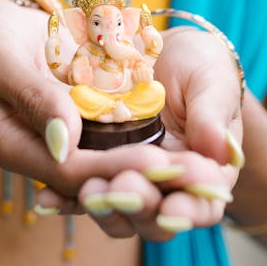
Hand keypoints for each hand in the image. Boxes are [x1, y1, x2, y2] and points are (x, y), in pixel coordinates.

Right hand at [0, 0, 215, 198]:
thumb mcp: (0, 59)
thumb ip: (31, 98)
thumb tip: (65, 144)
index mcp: (17, 148)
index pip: (73, 173)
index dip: (117, 173)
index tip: (160, 167)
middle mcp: (48, 153)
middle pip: (104, 180)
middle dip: (155, 181)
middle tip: (202, 177)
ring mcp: (73, 137)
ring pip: (121, 165)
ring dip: (165, 169)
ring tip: (211, 170)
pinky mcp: (91, 118)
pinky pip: (127, 138)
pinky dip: (160, 143)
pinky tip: (198, 145)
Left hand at [35, 26, 243, 240]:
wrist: (159, 49)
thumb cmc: (200, 66)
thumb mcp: (213, 81)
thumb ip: (213, 114)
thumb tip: (220, 149)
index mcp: (206, 176)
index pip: (202, 206)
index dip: (188, 211)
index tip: (171, 209)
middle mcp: (165, 187)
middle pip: (153, 217)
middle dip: (137, 207)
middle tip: (118, 190)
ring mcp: (128, 179)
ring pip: (116, 210)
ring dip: (102, 206)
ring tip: (87, 192)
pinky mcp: (96, 167)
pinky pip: (78, 189)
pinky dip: (63, 197)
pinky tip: (46, 198)